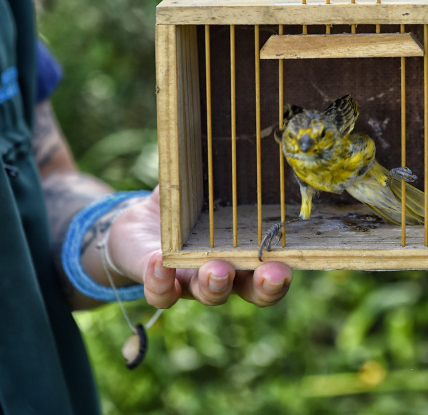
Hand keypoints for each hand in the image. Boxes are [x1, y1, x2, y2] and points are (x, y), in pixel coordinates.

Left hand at [108, 187, 291, 308]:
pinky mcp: (158, 282)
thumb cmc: (187, 205)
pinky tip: (159, 263)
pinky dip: (161, 281)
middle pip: (251, 291)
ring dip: (216, 285)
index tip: (286, 266)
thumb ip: (224, 173)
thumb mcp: (208, 187)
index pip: (271, 272)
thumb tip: (244, 133)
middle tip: (268, 273)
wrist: (141, 225)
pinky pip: (162, 292)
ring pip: (210, 294)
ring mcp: (192, 282)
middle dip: (262, 286)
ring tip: (216, 269)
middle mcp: (226, 275)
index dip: (281, 276)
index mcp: (246, 253)